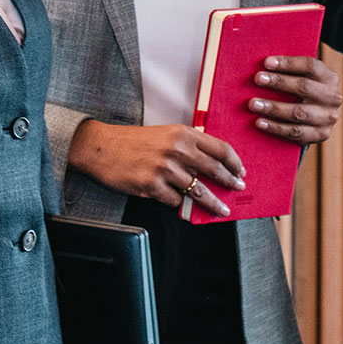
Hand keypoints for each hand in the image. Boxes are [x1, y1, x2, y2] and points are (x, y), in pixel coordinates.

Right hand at [67, 119, 243, 216]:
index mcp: (183, 134)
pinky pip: (174, 201)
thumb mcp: (165, 133)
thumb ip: (188, 144)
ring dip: (213, 203)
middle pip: (215, 170)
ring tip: (221, 210)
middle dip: (230, 183)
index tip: (241, 171)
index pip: (220, 148)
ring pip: (198, 191)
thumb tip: (212, 163)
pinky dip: (178, 203)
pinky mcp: (151, 186)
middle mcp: (176, 149)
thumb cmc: (134, 141)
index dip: (235, 162)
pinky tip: (177, 202)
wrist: (101, 147)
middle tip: (238, 190)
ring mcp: (164, 169)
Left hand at [248, 55, 342, 145]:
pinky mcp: (320, 135)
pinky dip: (275, 127)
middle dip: (279, 82)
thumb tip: (263, 63)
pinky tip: (259, 122)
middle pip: (304, 87)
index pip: (310, 66)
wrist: (318, 117)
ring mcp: (328, 118)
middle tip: (257, 79)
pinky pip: (295, 132)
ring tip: (253, 103)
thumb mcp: (304, 77)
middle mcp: (333, 97)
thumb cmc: (302, 90)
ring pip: (299, 112)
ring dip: (274, 108)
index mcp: (329, 77)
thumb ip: (289, 71)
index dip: (288, 63)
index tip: (266, 62)